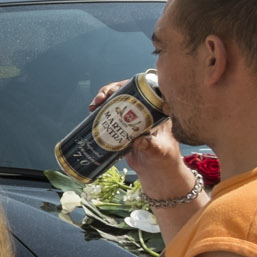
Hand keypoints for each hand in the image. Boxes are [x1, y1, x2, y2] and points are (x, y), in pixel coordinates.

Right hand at [88, 81, 192, 196]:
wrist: (155, 170)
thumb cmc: (163, 158)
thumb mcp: (158, 151)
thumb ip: (151, 146)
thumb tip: (140, 140)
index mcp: (157, 110)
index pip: (143, 89)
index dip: (128, 86)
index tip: (115, 91)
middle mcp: (144, 110)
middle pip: (126, 92)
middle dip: (110, 91)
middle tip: (99, 99)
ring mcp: (132, 117)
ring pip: (116, 100)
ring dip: (103, 99)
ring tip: (94, 106)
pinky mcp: (123, 126)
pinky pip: (111, 113)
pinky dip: (100, 110)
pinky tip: (92, 112)